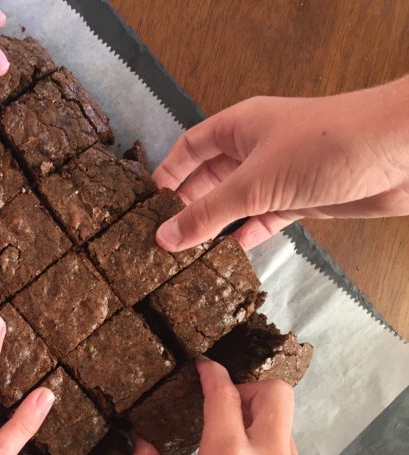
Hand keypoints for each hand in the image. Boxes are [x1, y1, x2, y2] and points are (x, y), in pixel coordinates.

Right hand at [132, 358, 308, 454]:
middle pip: (276, 393)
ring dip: (260, 420)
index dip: (211, 372)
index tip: (203, 366)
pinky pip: (289, 454)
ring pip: (285, 424)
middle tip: (224, 405)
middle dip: (249, 388)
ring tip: (231, 441)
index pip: (224, 393)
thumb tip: (139, 444)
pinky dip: (269, 448)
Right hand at [153, 76, 408, 250]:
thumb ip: (208, 212)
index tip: (145, 206)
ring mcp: (279, 175)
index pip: (189, 149)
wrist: (401, 152)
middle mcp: (255, 148)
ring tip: (186, 253)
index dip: (166, 174)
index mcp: (238, 127)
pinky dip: (247, 235)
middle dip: (187, 205)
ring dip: (215, 225)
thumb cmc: (327, 145)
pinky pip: (264, 219)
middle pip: (209, 178)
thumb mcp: (254, 181)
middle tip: (160, 238)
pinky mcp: (301, 199)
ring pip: (236, 202)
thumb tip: (165, 236)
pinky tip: (229, 253)